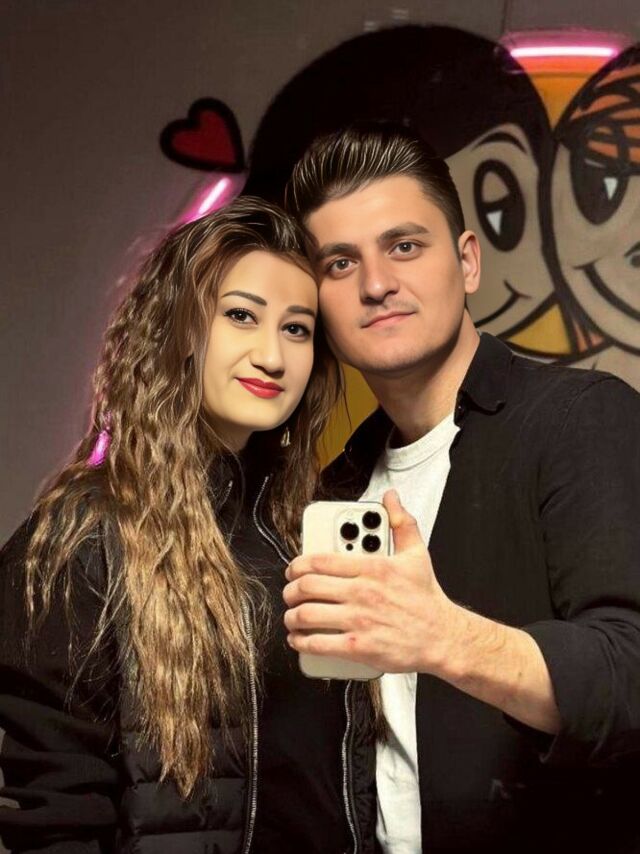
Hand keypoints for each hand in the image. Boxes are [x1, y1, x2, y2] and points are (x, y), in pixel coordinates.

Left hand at [283, 490, 461, 674]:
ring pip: (307, 614)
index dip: (297, 565)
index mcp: (371, 568)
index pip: (319, 561)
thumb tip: (391, 498)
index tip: (293, 570)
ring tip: (292, 616)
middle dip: (290, 590)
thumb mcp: (417, 553)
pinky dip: (300, 641)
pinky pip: (318, 643)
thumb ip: (401, 522)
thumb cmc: (427, 598)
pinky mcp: (359, 647)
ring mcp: (359, 620)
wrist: (442, 637)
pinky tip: (298, 639)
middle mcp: (362, 592)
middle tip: (290, 593)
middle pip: (307, 586)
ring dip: (291, 616)